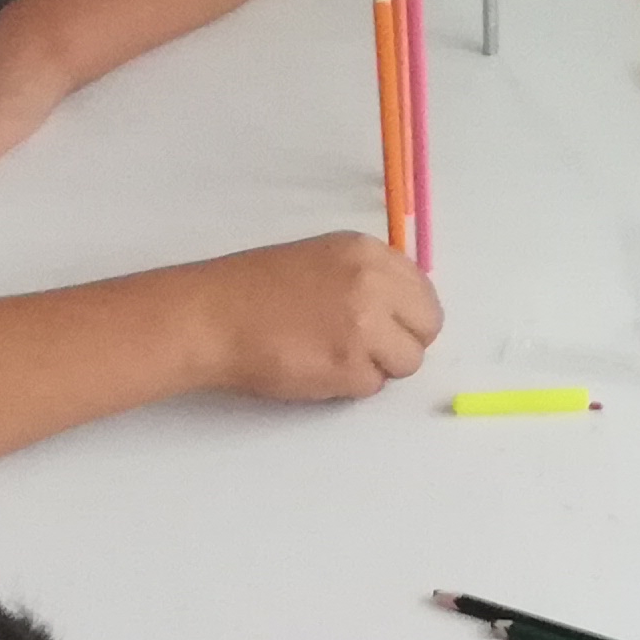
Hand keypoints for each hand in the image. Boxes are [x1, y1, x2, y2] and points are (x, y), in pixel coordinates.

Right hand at [204, 233, 440, 399]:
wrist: (212, 317)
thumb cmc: (253, 292)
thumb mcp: (320, 260)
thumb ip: (366, 278)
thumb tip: (401, 309)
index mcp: (366, 252)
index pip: (423, 290)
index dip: (407, 315)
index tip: (386, 325)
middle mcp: (372, 283)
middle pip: (427, 327)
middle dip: (402, 342)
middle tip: (365, 348)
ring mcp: (364, 326)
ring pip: (407, 362)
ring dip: (377, 367)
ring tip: (334, 356)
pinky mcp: (350, 366)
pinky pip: (373, 387)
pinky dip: (349, 386)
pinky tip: (316, 368)